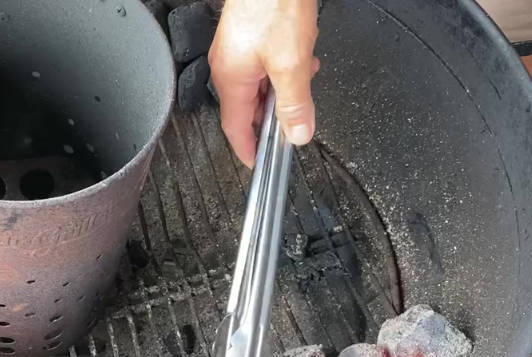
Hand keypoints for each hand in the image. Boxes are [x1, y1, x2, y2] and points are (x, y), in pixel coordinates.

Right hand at [209, 0, 320, 166]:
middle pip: (249, 108)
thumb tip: (297, 134)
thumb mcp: (292, 62)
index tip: (261, 166)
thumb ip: (296, 103)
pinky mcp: (247, 36)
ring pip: (259, 85)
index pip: (236, 130)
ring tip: (304, 79)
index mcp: (231, 79)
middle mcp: (227, 66)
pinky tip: (300, 57)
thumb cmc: (273, 3)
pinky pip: (262, 65)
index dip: (250, 152)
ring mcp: (235, 50)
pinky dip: (282, 69)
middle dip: (274, 116)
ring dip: (283, 89)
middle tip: (296, 122)